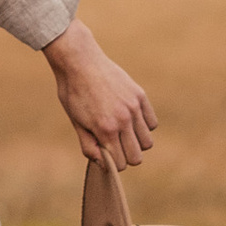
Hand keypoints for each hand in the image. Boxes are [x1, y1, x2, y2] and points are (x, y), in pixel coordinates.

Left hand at [45, 17, 157, 168]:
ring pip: (147, 142)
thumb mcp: (75, 121)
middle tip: (114, 146)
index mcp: (105, 129)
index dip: (113, 164)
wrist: (79, 61)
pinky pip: (152, 123)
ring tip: (123, 134)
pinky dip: (144, 126)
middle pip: (137, 157)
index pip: (121, 164)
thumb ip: (88, 145)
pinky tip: (130, 121)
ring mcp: (134, 107)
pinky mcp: (140, 96)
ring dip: (136, 143)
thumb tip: (103, 163)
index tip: (105, 155)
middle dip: (125, 156)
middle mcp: (123, 120)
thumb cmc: (73, 93)